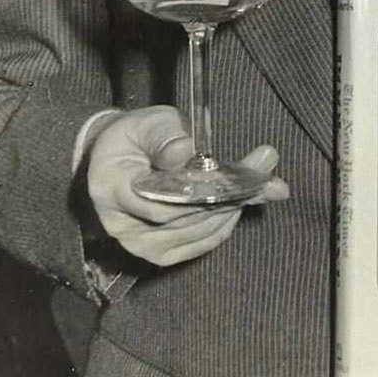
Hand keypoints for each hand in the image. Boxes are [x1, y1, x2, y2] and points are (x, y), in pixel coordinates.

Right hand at [86, 106, 288, 266]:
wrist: (117, 160)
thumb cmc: (134, 137)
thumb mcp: (146, 123)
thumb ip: (165, 135)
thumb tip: (185, 151)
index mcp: (111, 188)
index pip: (159, 201)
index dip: (200, 189)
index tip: (233, 171)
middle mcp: (123, 227)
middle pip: (184, 217)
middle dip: (229, 190)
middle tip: (265, 162)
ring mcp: (142, 246)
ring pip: (198, 232)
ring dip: (236, 205)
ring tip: (266, 179)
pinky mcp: (162, 254)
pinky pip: (202, 241)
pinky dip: (227, 220)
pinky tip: (246, 199)